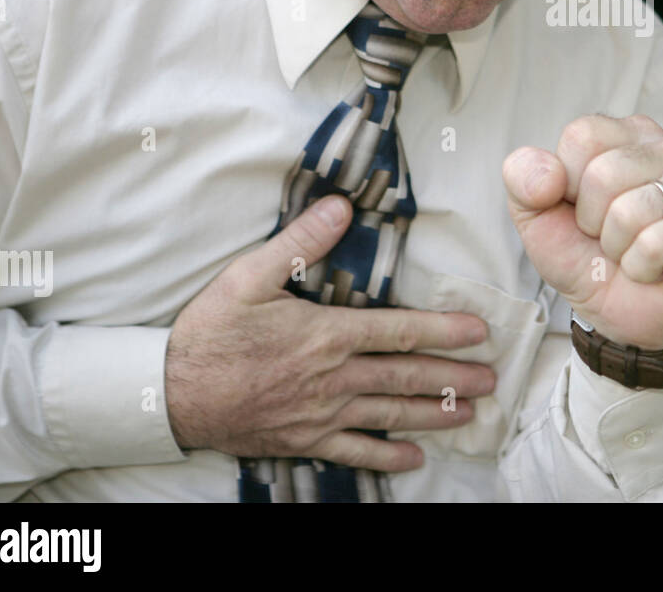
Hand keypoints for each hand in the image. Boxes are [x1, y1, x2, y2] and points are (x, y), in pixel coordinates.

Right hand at [164, 195, 495, 470]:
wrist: (168, 394)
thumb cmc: (209, 331)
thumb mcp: (249, 275)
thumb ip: (300, 241)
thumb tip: (339, 205)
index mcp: (326, 335)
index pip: (399, 332)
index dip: (443, 330)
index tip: (479, 331)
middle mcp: (333, 378)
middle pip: (406, 377)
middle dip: (454, 377)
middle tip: (494, 377)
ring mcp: (321, 415)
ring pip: (390, 416)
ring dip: (434, 414)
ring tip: (470, 413)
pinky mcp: (304, 441)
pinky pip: (355, 453)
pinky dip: (387, 458)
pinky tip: (414, 459)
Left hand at [502, 114, 662, 351]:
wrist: (616, 313)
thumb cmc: (583, 253)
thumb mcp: (535, 213)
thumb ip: (522, 176)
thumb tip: (549, 177)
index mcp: (627, 133)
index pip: (582, 136)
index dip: (567, 184)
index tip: (580, 208)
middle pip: (604, 174)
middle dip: (592, 221)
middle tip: (609, 236)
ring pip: (629, 211)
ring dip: (617, 248)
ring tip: (632, 250)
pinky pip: (655, 244)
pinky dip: (641, 268)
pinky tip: (654, 267)